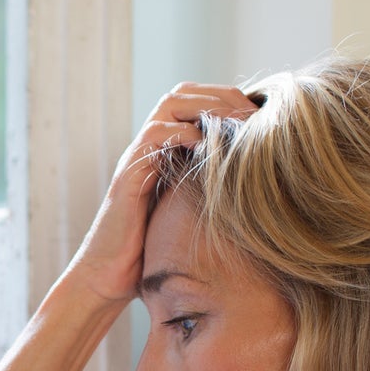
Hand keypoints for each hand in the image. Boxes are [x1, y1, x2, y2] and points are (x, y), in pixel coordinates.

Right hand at [65, 82, 260, 303]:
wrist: (110, 277)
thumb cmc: (152, 253)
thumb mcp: (191, 214)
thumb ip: (213, 193)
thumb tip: (259, 190)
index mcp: (165, 151)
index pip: (196, 101)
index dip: (228, 99)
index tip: (260, 115)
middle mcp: (150, 147)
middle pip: (184, 93)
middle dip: (222, 96)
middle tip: (252, 114)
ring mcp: (138, 157)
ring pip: (169, 105)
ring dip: (207, 107)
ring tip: (236, 123)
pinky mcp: (129, 173)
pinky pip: (155, 136)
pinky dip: (184, 133)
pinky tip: (210, 148)